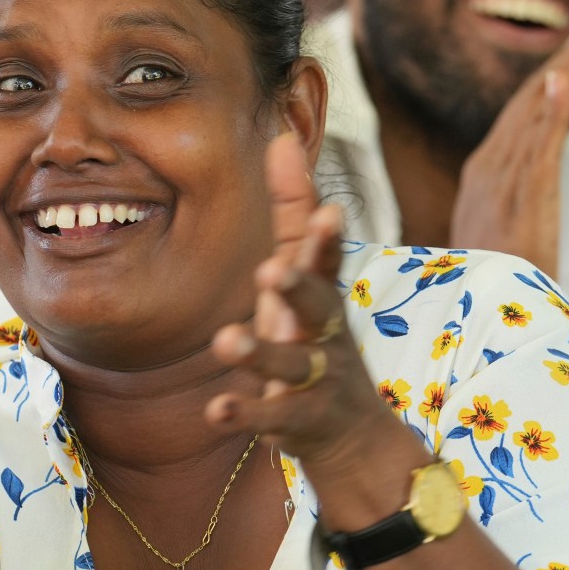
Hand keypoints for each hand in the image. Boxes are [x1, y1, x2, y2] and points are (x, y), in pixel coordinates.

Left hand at [204, 133, 409, 476]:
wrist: (353, 433)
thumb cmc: (315, 334)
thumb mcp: (303, 273)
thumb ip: (293, 209)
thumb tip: (282, 135)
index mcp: (322, 295)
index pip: (327, 261)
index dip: (326, 239)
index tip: (329, 212)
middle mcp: (325, 333)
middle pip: (319, 308)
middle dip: (298, 288)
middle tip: (269, 271)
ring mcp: (316, 380)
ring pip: (291, 366)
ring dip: (259, 354)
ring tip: (225, 341)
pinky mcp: (297, 421)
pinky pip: (270, 417)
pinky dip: (245, 413)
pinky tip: (215, 410)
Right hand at [447, 1, 568, 275]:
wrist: (480, 329)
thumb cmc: (495, 290)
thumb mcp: (508, 237)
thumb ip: (518, 209)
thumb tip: (532, 200)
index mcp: (488, 169)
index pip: (530, 106)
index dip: (563, 67)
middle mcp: (491, 164)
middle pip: (538, 94)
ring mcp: (502, 179)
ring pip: (540, 108)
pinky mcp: (516, 199)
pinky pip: (535, 148)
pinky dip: (548, 111)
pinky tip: (562, 80)